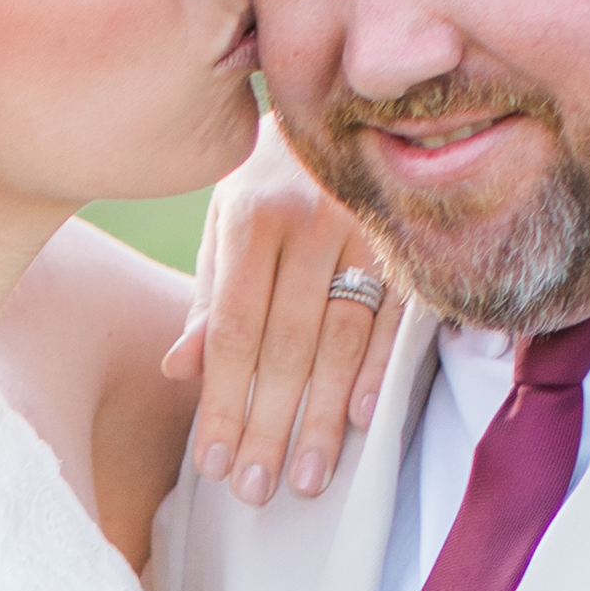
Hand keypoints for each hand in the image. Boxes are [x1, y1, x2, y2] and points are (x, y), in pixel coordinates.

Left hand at [163, 119, 404, 505]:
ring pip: (340, 340)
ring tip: (304, 479)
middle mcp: (307, 221)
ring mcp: (364, 228)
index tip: (213, 463)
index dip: (223, 401)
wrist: (348, 100)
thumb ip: (210, 295)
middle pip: (284, 346)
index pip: (233, 331)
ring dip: (321, 417)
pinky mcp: (410, 240)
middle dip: (268, 426)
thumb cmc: (274, 176)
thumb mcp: (227, 220)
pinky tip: (360, 422)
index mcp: (251, 216)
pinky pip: (395, 316)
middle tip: (255, 490)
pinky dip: (377, 369)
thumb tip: (180, 370)